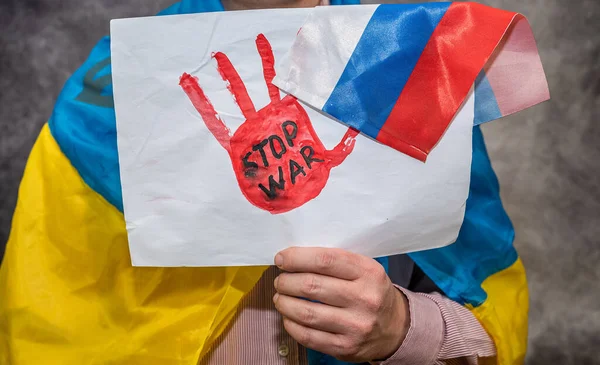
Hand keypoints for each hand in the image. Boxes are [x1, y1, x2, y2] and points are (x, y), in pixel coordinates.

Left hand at [273, 247, 409, 362]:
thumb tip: (293, 258)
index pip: (324, 261)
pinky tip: (288, 317)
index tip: (281, 259)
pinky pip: (308, 336)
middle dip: (287, 281)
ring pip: (306, 313)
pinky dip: (291, 325)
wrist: (395, 328)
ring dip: (285, 303)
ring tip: (280, 298)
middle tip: (280, 280)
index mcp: (368, 273)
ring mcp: (355, 326)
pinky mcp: (345, 347)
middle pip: (311, 286)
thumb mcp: (364, 269)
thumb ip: (335, 262)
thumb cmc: (371, 292)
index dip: (296, 258)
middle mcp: (364, 299)